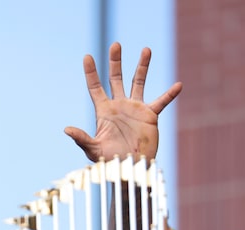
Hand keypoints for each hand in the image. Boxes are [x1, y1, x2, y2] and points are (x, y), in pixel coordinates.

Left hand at [65, 42, 181, 162]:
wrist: (130, 169)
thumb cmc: (109, 161)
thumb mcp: (94, 149)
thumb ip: (81, 138)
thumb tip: (66, 129)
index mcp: (104, 111)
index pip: (95, 87)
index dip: (91, 72)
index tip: (87, 57)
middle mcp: (119, 106)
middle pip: (115, 79)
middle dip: (115, 62)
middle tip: (115, 45)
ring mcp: (135, 110)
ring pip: (138, 83)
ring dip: (142, 66)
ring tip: (146, 49)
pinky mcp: (150, 116)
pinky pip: (161, 102)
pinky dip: (170, 94)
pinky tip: (178, 85)